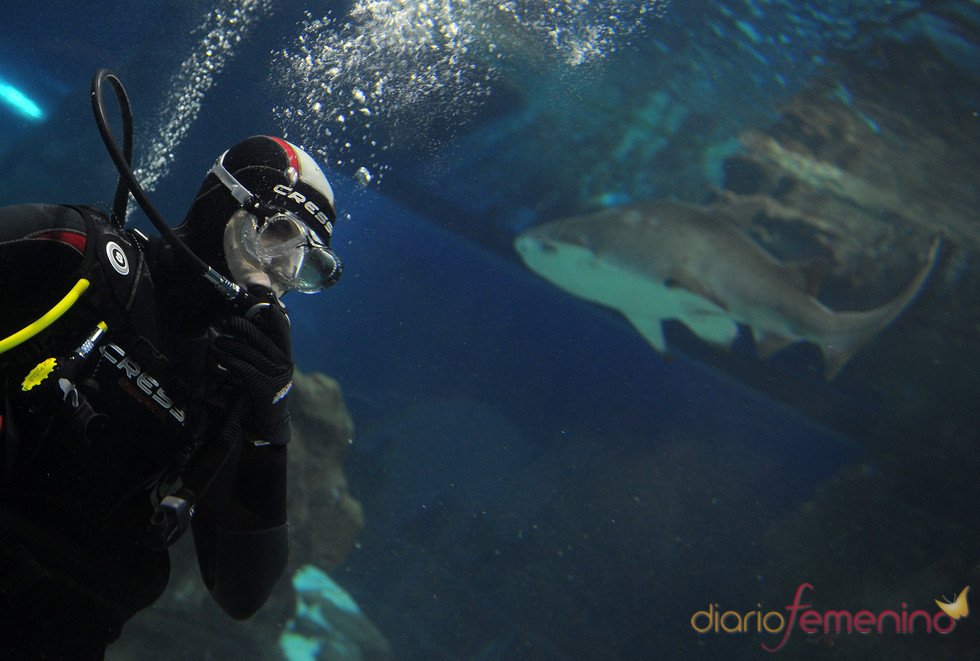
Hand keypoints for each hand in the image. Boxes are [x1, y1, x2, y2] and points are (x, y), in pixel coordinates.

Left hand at [213, 291, 292, 444]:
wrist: (267, 423)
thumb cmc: (262, 393)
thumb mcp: (266, 370)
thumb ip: (260, 352)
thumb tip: (242, 328)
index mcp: (286, 357)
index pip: (283, 331)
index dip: (274, 316)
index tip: (262, 304)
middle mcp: (284, 365)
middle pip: (265, 340)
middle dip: (247, 327)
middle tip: (230, 320)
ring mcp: (276, 377)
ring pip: (252, 354)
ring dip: (233, 345)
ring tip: (218, 341)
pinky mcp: (264, 388)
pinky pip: (245, 369)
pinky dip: (231, 361)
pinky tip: (221, 357)